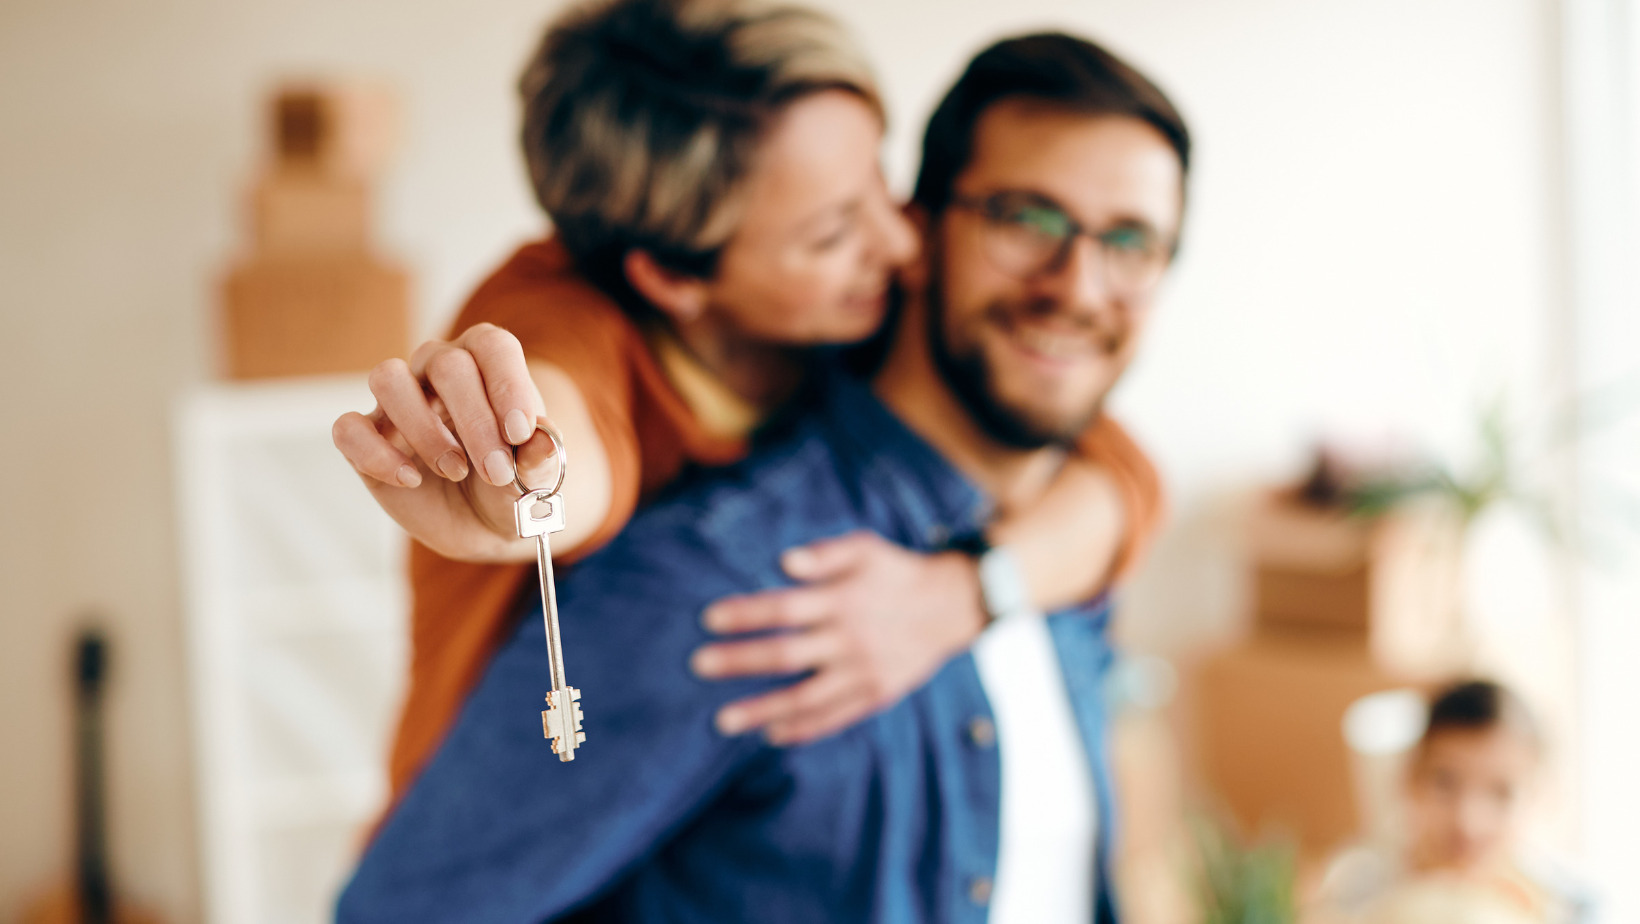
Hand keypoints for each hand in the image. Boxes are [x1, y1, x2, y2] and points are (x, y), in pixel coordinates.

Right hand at [332, 323, 559, 560]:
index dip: (507, 384)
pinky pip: (350, 429)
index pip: (493, 346)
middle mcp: (437, 368)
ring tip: (456, 470)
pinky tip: (411, 479)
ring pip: (389, 378)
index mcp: (486, 361)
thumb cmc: (510, 484)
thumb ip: (539, 458)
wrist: (483, 523)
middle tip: (496, 471)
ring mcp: (398, 401)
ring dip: (424, 428)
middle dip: (475, 421)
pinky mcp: (366, 437)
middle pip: (446, 365)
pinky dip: (376, 454)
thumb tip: (543, 442)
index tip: (520, 433)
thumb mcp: (533, 477)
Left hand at [690, 531, 987, 744]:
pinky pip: (834, 717)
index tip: (708, 619)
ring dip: (762, 710)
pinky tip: (771, 734)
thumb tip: (784, 561)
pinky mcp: (876, 695)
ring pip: (806, 697)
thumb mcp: (866, 549)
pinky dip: (803, 728)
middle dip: (740, 662)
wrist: (951, 607)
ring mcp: (864, 672)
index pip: (785, 608)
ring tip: (722, 722)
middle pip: (787, 655)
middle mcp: (851, 639)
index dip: (746, 614)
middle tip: (698, 665)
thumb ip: (825, 554)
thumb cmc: (895, 572)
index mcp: (843, 600)